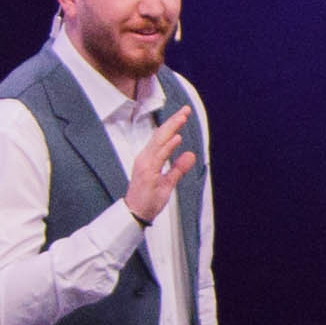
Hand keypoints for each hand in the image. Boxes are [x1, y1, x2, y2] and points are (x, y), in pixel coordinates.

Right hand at [121, 107, 198, 225]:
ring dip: (172, 128)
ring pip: (159, 142)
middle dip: (173, 121)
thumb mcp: (168, 182)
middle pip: (160, 135)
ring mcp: (145, 165)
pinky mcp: (147, 173)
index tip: (183, 114)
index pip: (162, 137)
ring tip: (182, 117)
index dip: (173, 125)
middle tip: (186, 110)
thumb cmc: (148, 199)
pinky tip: (177, 138)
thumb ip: (178, 168)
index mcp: (149, 158)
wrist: (135, 214)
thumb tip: (190, 155)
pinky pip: (159, 157)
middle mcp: (145, 158)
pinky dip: (168, 146)